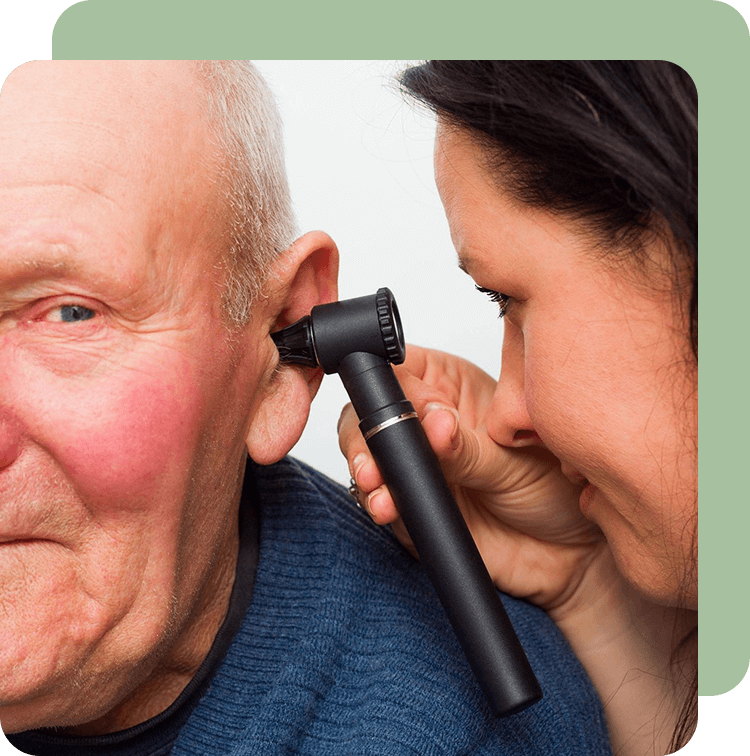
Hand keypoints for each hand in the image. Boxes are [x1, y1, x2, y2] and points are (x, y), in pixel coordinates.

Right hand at [338, 344, 607, 613]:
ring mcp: (415, 465)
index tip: (401, 409)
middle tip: (378, 456)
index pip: (401, 371)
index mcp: (450, 388)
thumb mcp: (513, 460)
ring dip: (367, 468)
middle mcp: (425, 423)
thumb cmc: (554, 489)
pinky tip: (386, 506)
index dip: (389, 384)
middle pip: (371, 412)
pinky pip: (380, 498)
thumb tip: (433, 424)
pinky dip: (376, 501)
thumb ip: (466, 445)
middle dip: (367, 433)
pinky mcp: (409, 504)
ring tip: (378, 483)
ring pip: (368, 454)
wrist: (568, 555)